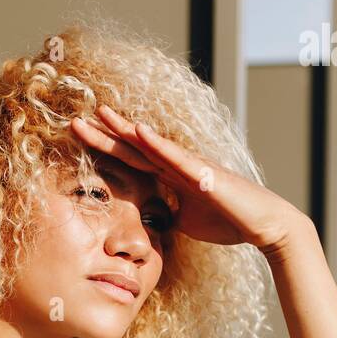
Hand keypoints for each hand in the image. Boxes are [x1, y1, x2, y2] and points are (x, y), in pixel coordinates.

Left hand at [70, 104, 306, 256]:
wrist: (263, 225)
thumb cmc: (228, 221)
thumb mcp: (186, 222)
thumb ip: (167, 214)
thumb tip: (148, 219)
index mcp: (171, 176)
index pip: (131, 161)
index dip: (105, 149)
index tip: (80, 140)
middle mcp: (177, 164)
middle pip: (133, 147)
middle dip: (103, 134)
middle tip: (74, 120)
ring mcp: (190, 165)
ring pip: (149, 145)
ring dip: (123, 129)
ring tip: (99, 112)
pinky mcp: (204, 173)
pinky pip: (175, 156)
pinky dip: (156, 143)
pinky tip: (137, 130)